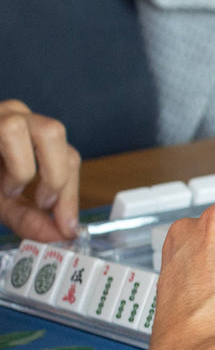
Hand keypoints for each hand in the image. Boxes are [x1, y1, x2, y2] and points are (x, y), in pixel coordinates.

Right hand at [0, 101, 80, 241]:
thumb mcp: (3, 203)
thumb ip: (31, 218)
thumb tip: (62, 235)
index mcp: (31, 137)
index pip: (69, 156)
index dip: (73, 193)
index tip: (69, 226)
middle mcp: (20, 118)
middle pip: (60, 138)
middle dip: (59, 180)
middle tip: (42, 204)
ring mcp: (3, 113)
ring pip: (49, 131)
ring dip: (34, 170)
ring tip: (11, 190)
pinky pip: (12, 133)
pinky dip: (16, 166)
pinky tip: (0, 183)